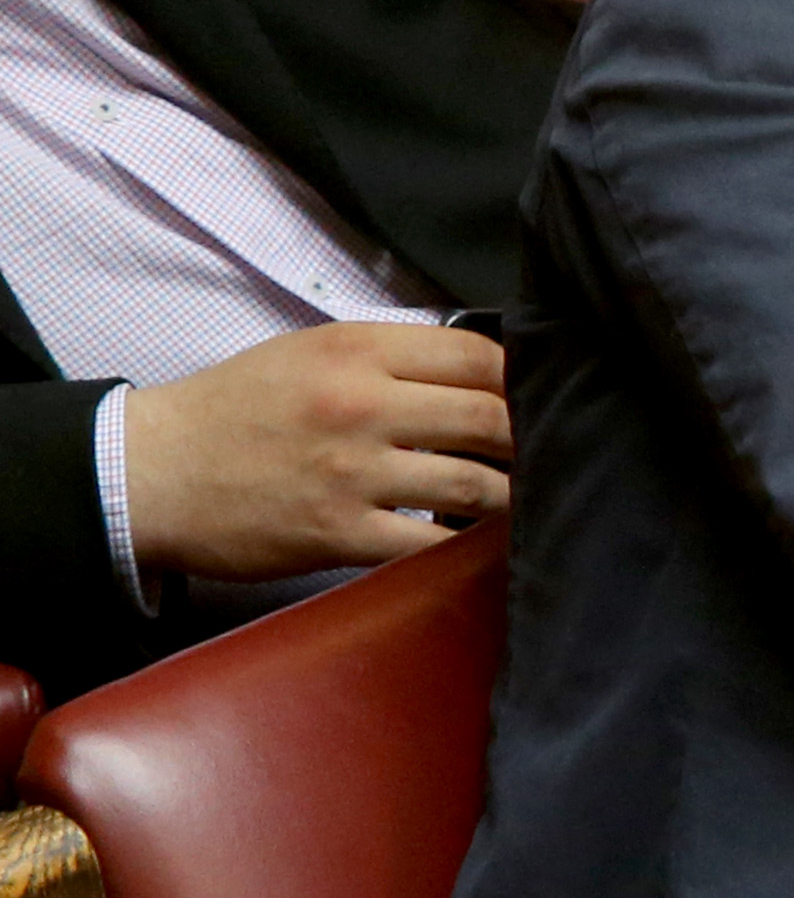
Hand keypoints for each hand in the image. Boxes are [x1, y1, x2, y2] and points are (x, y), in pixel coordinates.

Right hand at [122, 322, 510, 579]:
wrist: (150, 471)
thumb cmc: (234, 409)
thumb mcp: (311, 352)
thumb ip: (391, 358)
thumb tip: (477, 374)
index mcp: (358, 351)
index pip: (479, 355)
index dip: (520, 380)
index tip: (533, 400)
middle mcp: (362, 405)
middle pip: (490, 418)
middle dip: (527, 440)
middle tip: (539, 455)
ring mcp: (353, 472)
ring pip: (474, 485)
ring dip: (508, 496)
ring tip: (519, 500)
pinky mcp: (339, 533)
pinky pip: (431, 545)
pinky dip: (464, 546)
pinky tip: (475, 542)